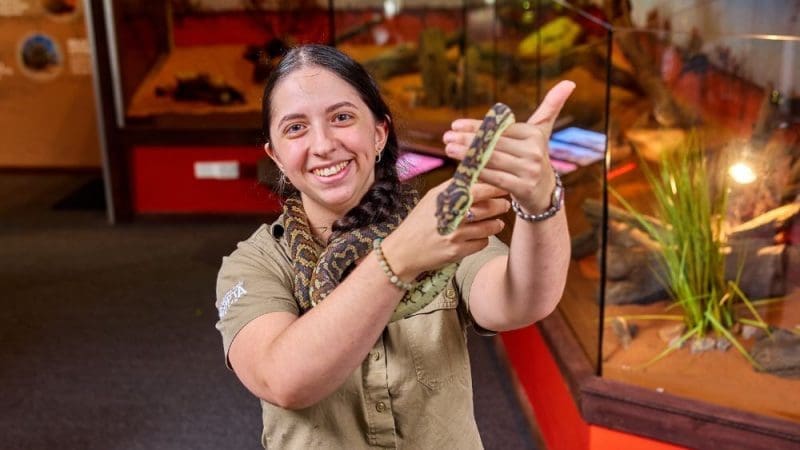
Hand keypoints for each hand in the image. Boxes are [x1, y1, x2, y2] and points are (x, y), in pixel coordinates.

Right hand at [380, 181, 508, 281]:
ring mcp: (456, 234)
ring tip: (498, 222)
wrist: (404, 250)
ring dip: (496, 224)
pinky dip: (484, 239)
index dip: (496, 186)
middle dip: (501, 205)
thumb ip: (454, 186)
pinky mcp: (458, 251)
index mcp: (447, 197)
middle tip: (506, 204)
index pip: (479, 188)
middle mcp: (452, 214)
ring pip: (489, 227)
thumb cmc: (419, 222)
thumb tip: (477, 176)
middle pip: (488, 207)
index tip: (505, 185)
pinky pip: (482, 243)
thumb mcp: (432, 197)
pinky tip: (481, 236)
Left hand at [442, 80, 574, 214]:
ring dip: (467, 155)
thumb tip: (569, 82)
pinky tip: (461, 169)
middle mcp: (534, 151)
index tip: (454, 125)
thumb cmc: (534, 157)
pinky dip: (477, 173)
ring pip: (492, 160)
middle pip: (494, 144)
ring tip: (449, 149)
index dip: (476, 126)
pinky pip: (494, 178)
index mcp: (535, 134)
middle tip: (446, 137)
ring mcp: (530, 170)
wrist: (544, 193)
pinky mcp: (523, 188)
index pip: (499, 128)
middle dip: (467, 140)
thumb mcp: (542, 132)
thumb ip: (551, 107)